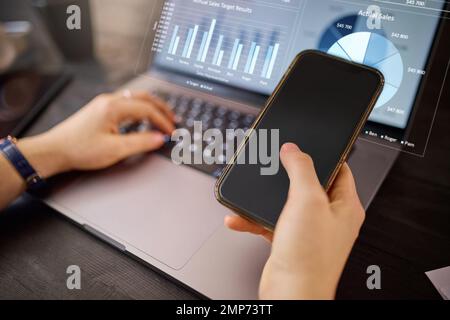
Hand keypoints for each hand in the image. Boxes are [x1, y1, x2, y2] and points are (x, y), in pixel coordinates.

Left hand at [17, 91, 174, 177]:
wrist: (54, 150)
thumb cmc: (79, 149)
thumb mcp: (114, 150)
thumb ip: (140, 142)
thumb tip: (159, 138)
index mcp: (113, 107)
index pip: (147, 109)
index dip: (163, 121)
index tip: (171, 132)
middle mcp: (109, 101)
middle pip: (144, 98)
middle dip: (161, 109)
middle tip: (173, 120)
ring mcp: (104, 104)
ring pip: (135, 98)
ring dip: (151, 107)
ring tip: (162, 117)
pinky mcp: (101, 110)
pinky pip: (127, 103)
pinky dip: (140, 109)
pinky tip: (143, 119)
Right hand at [225, 143, 364, 299]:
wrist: (290, 293)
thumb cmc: (309, 257)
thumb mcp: (307, 200)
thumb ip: (301, 169)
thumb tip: (294, 150)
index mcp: (345, 206)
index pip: (340, 169)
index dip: (323, 155)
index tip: (306, 146)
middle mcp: (329, 218)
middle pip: (309, 185)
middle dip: (288, 175)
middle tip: (275, 164)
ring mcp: (309, 231)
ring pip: (286, 204)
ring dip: (266, 199)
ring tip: (252, 193)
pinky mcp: (290, 241)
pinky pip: (271, 222)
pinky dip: (254, 219)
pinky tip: (240, 218)